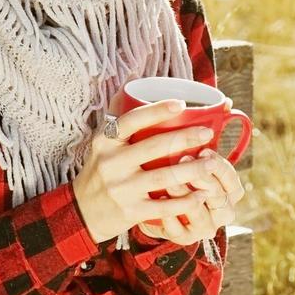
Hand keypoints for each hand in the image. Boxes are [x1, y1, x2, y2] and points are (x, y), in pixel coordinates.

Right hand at [70, 98, 227, 244]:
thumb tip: (135, 81)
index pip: (131, 121)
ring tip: (212, 163)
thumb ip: (120, 118)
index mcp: (105, 142)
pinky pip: (163, 207)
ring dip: (191, 170)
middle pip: (153, 147)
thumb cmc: (101, 171)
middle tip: (208, 133)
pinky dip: (185, 201)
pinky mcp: (130, 212)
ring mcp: (121, 189)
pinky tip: (201, 194)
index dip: (156, 111)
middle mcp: (111, 164)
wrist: (82, 212)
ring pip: (162, 178)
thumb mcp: (102, 144)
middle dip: (184, 139)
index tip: (181, 104)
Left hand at [134, 145, 243, 245]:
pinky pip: (178, 231)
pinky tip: (158, 201)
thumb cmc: (179, 174)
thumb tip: (225, 106)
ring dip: (185, 195)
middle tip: (184, 158)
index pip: (231, 179)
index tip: (203, 150)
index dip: (218, 165)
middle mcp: (223, 212)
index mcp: (230, 192)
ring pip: (200, 214)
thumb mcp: (193, 159)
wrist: (159, 206)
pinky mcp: (185, 238)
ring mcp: (205, 227)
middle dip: (201, 176)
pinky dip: (169, 217)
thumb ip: (204, 140)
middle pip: (218, 196)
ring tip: (169, 181)